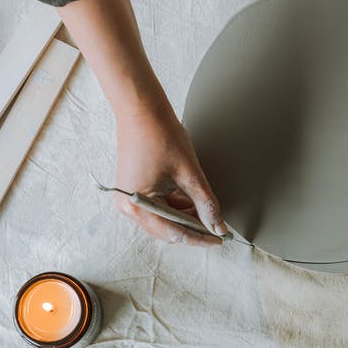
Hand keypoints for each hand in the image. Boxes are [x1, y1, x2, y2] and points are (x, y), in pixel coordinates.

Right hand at [112, 103, 227, 246]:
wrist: (141, 109)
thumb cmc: (160, 135)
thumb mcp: (189, 173)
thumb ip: (206, 203)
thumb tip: (218, 226)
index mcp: (137, 205)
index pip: (174, 233)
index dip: (200, 237)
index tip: (220, 239)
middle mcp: (128, 207)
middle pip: (167, 229)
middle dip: (193, 226)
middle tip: (217, 224)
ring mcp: (128, 198)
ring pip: (164, 218)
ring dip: (185, 215)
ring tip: (205, 206)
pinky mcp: (132, 190)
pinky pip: (157, 206)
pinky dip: (175, 204)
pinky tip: (191, 197)